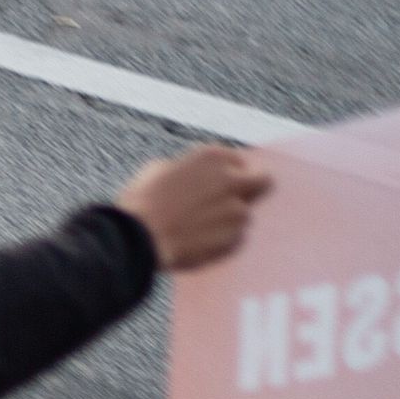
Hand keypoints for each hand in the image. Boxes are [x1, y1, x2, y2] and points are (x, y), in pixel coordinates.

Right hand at [120, 145, 270, 273]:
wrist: (137, 239)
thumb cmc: (142, 203)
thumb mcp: (159, 170)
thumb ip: (186, 169)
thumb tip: (192, 177)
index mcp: (211, 157)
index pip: (240, 160)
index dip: (231, 172)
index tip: (223, 183)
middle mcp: (230, 180)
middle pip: (262, 181)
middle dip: (252, 190)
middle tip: (234, 201)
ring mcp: (235, 210)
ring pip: (246, 214)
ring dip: (230, 220)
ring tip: (203, 228)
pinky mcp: (233, 238)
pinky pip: (235, 237)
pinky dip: (223, 240)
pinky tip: (200, 241)